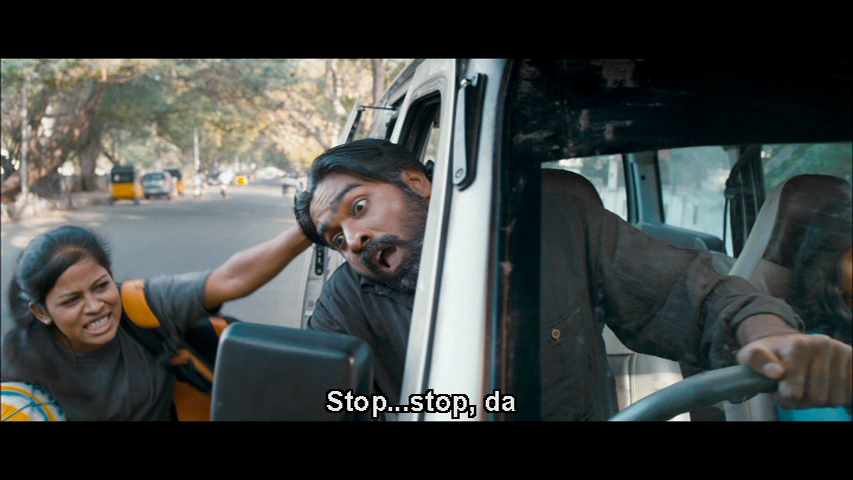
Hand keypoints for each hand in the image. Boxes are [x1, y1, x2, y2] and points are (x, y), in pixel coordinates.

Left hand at [737, 333, 851, 409]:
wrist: (792, 344)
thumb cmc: (772, 354)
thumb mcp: (753, 354)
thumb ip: (757, 360)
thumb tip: (776, 373)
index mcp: (798, 344)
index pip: (795, 390)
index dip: (787, 399)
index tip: (782, 396)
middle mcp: (822, 344)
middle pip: (816, 397)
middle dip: (803, 402)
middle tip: (795, 395)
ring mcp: (840, 351)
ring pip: (834, 398)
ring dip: (819, 402)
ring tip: (808, 390)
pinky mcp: (852, 359)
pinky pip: (849, 393)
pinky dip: (835, 397)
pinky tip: (824, 388)